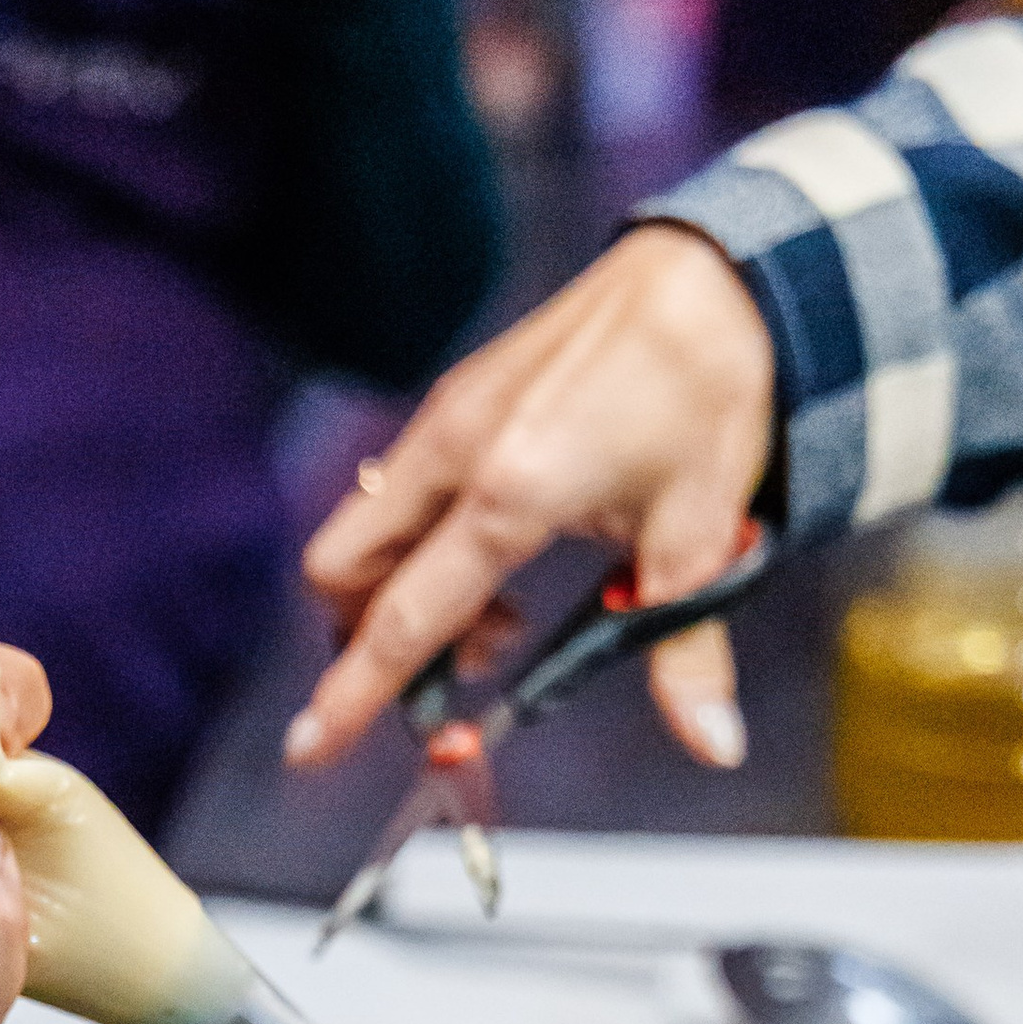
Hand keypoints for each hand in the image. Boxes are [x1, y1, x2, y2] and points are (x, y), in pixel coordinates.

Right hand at [289, 226, 773, 768]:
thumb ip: (688, 650)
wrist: (712, 276)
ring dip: (399, 593)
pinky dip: (421, 544)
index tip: (308, 748)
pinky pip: (398, 491)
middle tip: (452, 673)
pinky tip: (499, 550)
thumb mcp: (707, 537)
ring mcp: (447, 419)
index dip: (353, 696)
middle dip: (365, 639)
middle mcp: (456, 452)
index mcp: (511, 494)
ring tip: (498, 618)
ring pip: (363, 531)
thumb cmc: (708, 391)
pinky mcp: (458, 398)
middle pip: (343, 573)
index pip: (405, 620)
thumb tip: (714, 741)